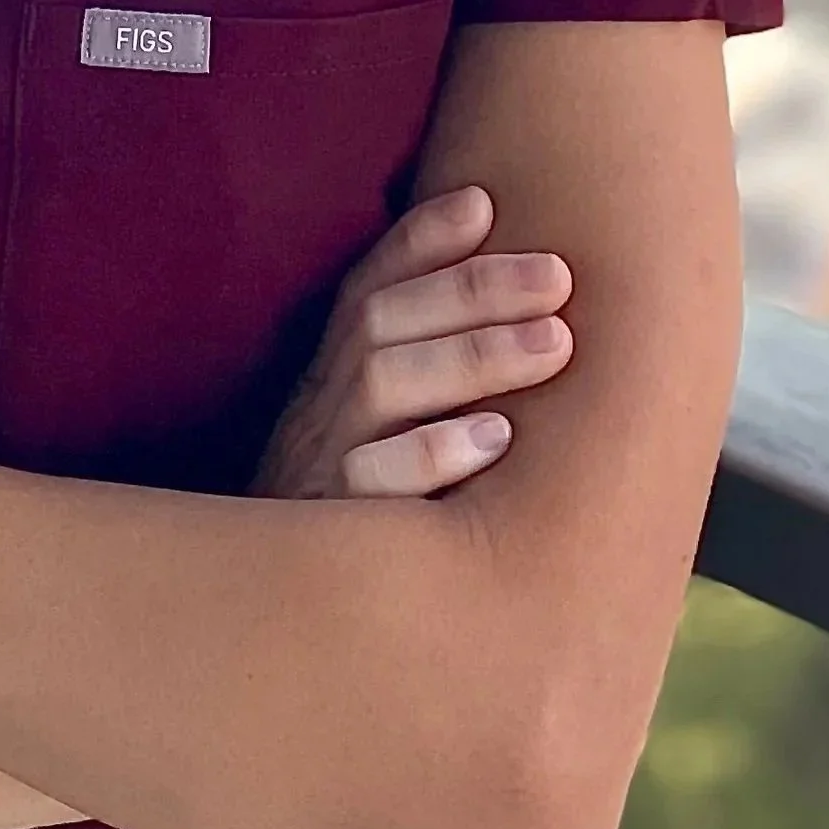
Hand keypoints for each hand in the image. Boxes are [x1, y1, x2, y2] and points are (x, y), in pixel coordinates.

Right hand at [249, 185, 573, 498]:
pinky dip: (433, 452)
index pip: (367, 286)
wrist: (271, 625)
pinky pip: (372, 483)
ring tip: (553, 343)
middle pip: (382, 322)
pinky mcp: (327, 528)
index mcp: (325, 377)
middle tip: (557, 276)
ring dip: (472, 353)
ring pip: (382, 384)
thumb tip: (507, 294)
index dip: (420, 240)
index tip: (484, 202)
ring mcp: (316, 466)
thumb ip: (420, 375)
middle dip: (472, 289)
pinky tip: (496, 440)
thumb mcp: (371, 441)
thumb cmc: (354, 520)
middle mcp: (316, 409)